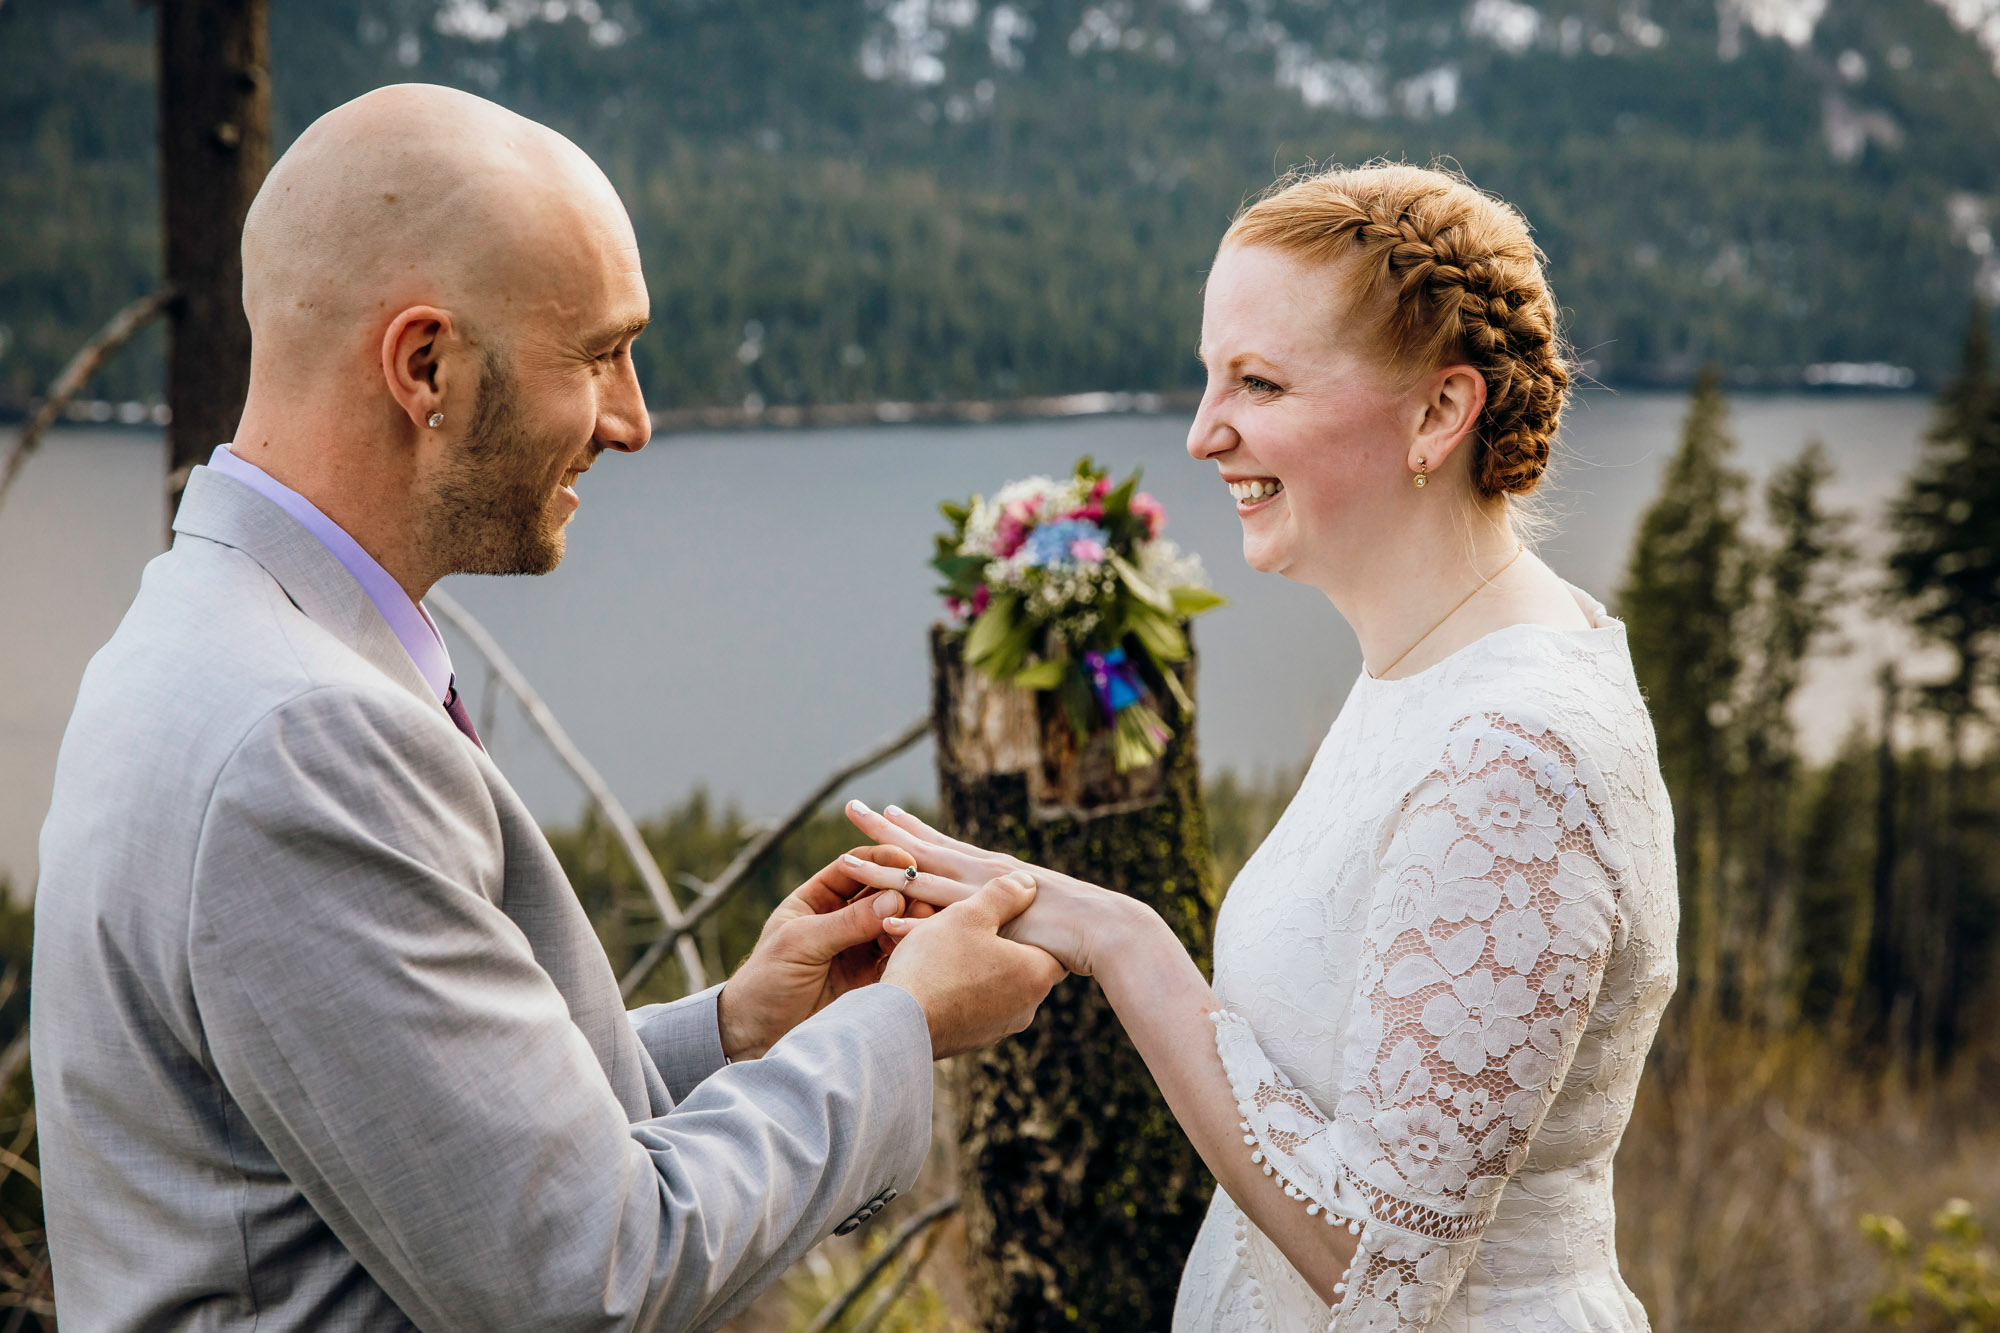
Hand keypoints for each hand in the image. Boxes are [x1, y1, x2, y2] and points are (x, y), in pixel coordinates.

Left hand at [716, 844, 922, 1059]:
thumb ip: (847, 922)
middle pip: (881, 892)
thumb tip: (893, 897)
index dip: (880, 860)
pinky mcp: (872, 978)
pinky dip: (912, 948)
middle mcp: (842, 919)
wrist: (757, 1038)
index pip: (854, 868)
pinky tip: (922, 945)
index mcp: (817, 900)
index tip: (906, 859)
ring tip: (927, 918)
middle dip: (902, 889)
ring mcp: (859, 948)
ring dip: (912, 917)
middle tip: (923, 891)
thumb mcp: (802, 943)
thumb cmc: (765, 982)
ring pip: (895, 922)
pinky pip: (899, 956)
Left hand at [842, 801, 1150, 976]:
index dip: (912, 829)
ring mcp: (981, 898)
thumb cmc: (1077, 926)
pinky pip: (937, 925)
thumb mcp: (1034, 912)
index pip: (943, 845)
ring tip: (844, 860)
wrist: (1107, 929)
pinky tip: (880, 921)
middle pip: (921, 850)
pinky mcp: (987, 924)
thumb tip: (1004, 918)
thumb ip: (1013, 911)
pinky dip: (909, 924)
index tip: (885, 811)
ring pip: (919, 881)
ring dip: (881, 873)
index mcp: (991, 872)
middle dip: (883, 831)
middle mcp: (981, 874)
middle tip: (851, 808)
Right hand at [878, 871, 1067, 1056]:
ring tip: (942, 946)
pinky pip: (972, 1005)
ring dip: (974, 966)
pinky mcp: (972, 1040)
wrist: (897, 1024)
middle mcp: (1026, 1008)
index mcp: (1035, 975)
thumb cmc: (935, 965)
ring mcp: (998, 1028)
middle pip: (1020, 964)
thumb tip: (1028, 884)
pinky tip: (932, 975)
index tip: (1008, 912)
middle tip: (968, 925)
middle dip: (996, 943)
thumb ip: (1003, 895)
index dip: (1031, 924)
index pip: (1052, 945)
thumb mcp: (969, 915)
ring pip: (994, 985)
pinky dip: (959, 989)